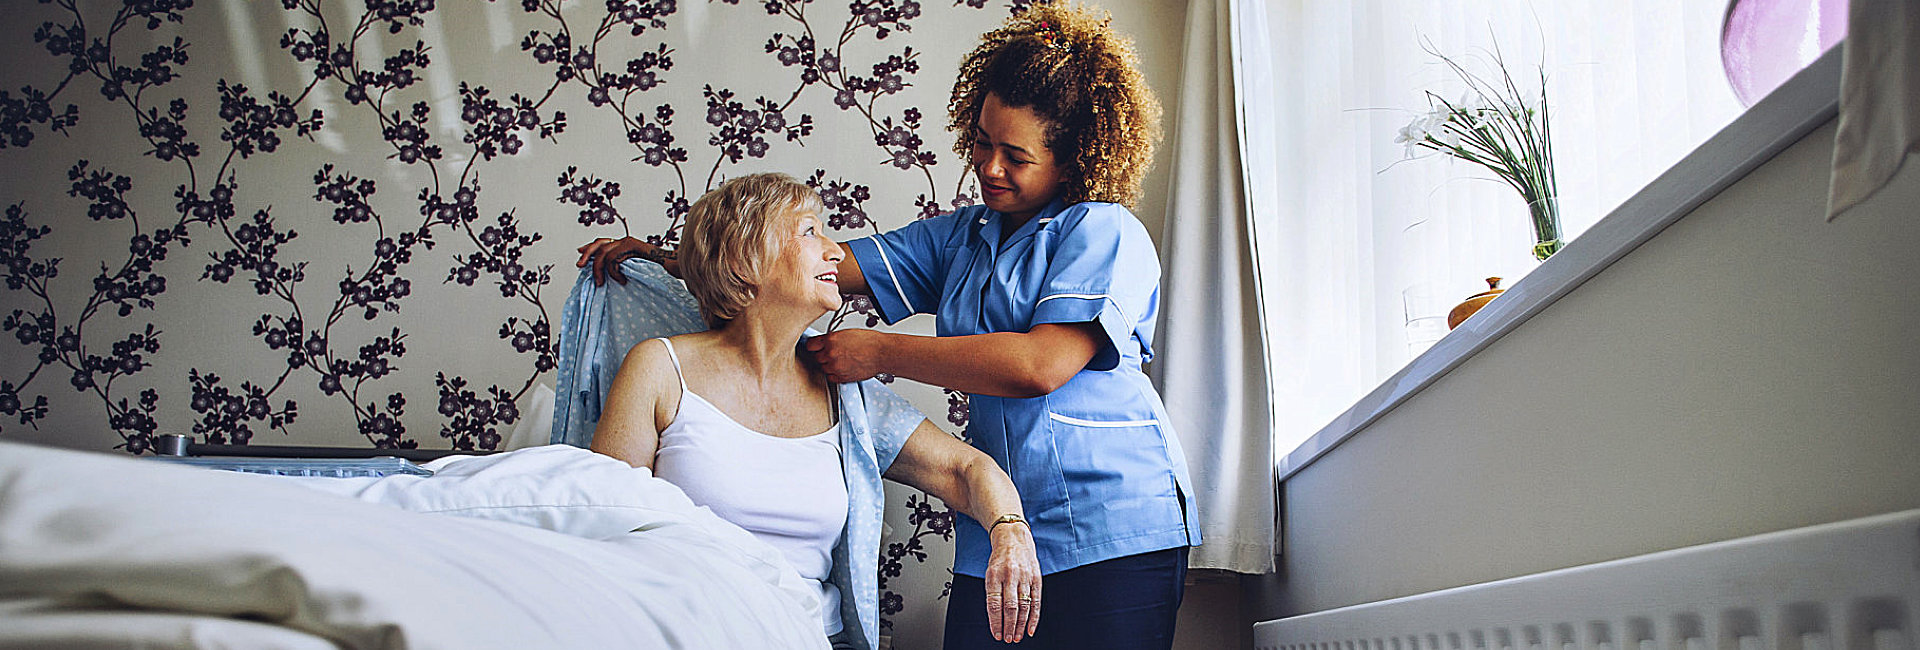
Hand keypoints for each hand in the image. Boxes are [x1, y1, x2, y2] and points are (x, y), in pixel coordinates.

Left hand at [575, 237, 676, 284]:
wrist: (673, 266)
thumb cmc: (656, 271)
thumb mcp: (631, 271)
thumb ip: (619, 268)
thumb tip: (602, 275)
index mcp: (623, 245)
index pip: (601, 242)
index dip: (589, 248)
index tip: (580, 255)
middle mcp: (624, 240)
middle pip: (598, 243)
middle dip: (587, 255)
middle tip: (580, 266)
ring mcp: (628, 242)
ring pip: (603, 254)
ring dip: (598, 270)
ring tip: (602, 283)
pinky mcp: (631, 246)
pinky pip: (613, 259)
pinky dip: (613, 273)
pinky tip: (622, 281)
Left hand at [803, 329, 888, 382]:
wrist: (882, 353)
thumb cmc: (870, 341)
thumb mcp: (847, 333)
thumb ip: (832, 339)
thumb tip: (824, 343)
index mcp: (831, 340)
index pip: (810, 345)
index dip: (814, 346)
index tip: (816, 347)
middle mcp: (831, 353)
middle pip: (817, 357)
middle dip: (824, 355)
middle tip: (834, 353)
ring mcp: (835, 366)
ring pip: (824, 368)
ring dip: (830, 365)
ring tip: (843, 360)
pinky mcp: (841, 377)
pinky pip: (831, 377)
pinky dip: (835, 374)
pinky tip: (844, 367)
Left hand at [983, 519, 1041, 642]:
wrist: (1013, 537)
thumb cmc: (1000, 558)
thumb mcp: (990, 573)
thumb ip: (992, 593)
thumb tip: (995, 618)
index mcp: (994, 575)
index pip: (994, 603)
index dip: (995, 622)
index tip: (996, 634)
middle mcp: (1010, 575)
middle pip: (1010, 607)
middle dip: (1008, 626)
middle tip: (1007, 638)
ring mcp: (1025, 576)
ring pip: (1023, 606)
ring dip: (1020, 624)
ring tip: (1016, 636)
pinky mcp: (1036, 578)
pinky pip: (1036, 601)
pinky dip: (1034, 617)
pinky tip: (1030, 629)